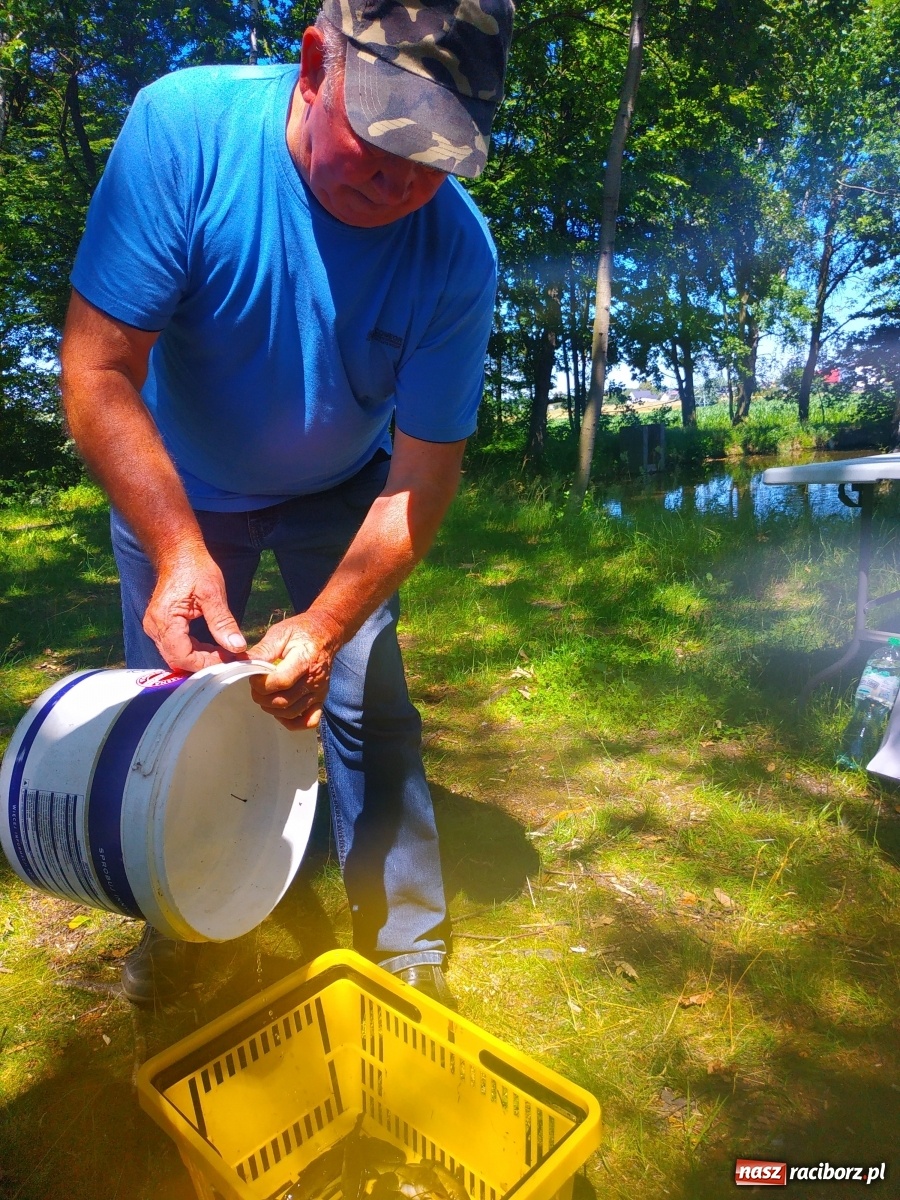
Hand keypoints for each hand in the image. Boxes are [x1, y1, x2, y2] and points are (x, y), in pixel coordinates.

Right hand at [142, 548, 246, 671]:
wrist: (178, 553)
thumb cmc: (194, 568)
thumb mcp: (213, 593)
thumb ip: (223, 622)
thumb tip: (237, 647)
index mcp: (165, 620)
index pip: (181, 656)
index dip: (204, 664)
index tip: (227, 663)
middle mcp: (154, 627)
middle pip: (177, 659)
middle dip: (204, 664)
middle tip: (229, 660)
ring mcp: (155, 627)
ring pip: (177, 655)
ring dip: (200, 658)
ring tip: (225, 654)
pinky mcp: (161, 626)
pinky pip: (177, 646)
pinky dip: (195, 650)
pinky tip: (213, 648)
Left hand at [247, 610, 343, 729]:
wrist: (326, 633)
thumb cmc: (301, 632)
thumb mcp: (280, 632)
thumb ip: (263, 650)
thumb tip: (243, 663)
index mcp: (305, 659)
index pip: (281, 682)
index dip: (261, 684)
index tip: (252, 677)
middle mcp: (315, 679)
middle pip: (283, 700)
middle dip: (262, 696)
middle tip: (256, 685)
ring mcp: (319, 692)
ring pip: (291, 712)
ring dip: (271, 708)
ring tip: (266, 694)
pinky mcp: (321, 699)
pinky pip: (307, 721)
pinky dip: (291, 721)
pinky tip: (280, 710)